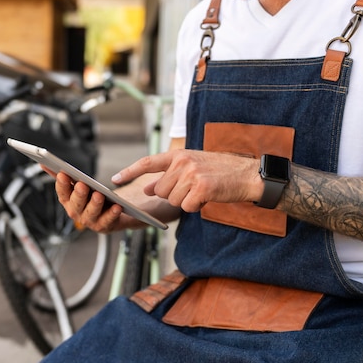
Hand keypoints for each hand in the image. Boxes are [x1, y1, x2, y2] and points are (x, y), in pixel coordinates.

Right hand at [54, 171, 124, 232]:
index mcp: (68, 201)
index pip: (62, 193)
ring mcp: (90, 221)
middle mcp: (77, 212)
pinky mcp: (104, 226)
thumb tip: (43, 163)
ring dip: (94, 204)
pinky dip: (112, 214)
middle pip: (76, 204)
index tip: (63, 174)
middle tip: (82, 185)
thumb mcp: (77, 185)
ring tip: (99, 195)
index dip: (62, 184)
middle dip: (78, 194)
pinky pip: (108, 220)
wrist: (113, 211)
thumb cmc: (92, 196)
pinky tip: (117, 206)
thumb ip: (63, 176)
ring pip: (91, 213)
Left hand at [112, 149, 263, 212]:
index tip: (115, 179)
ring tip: (201, 191)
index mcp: (179, 154)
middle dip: (173, 195)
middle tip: (192, 189)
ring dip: (185, 201)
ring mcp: (192, 174)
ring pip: (172, 200)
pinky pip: (187, 207)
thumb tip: (148, 188)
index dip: (130, 171)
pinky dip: (196, 207)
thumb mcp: (192, 167)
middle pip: (161, 190)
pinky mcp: (202, 188)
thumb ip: (169, 175)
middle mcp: (183, 162)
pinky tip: (207, 198)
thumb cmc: (220, 172)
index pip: (148, 162)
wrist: (248, 174)